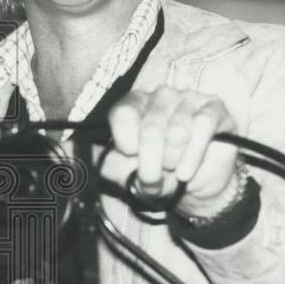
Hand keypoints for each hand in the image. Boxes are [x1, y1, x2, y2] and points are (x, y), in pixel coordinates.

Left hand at [105, 86, 239, 217]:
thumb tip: (70, 152)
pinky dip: (193, 156)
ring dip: (173, 161)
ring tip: (173, 171)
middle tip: (152, 180)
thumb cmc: (158, 174)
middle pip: (151, 127)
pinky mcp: (215, 110)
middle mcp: (161, 95)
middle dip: (151, 163)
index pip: (123, 113)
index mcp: (135, 103)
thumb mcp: (124, 173)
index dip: (126, 142)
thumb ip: (99, 162)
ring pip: (178, 130)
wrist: (195, 188)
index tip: (131, 156)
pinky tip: (187, 171)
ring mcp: (189, 99)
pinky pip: (203, 127)